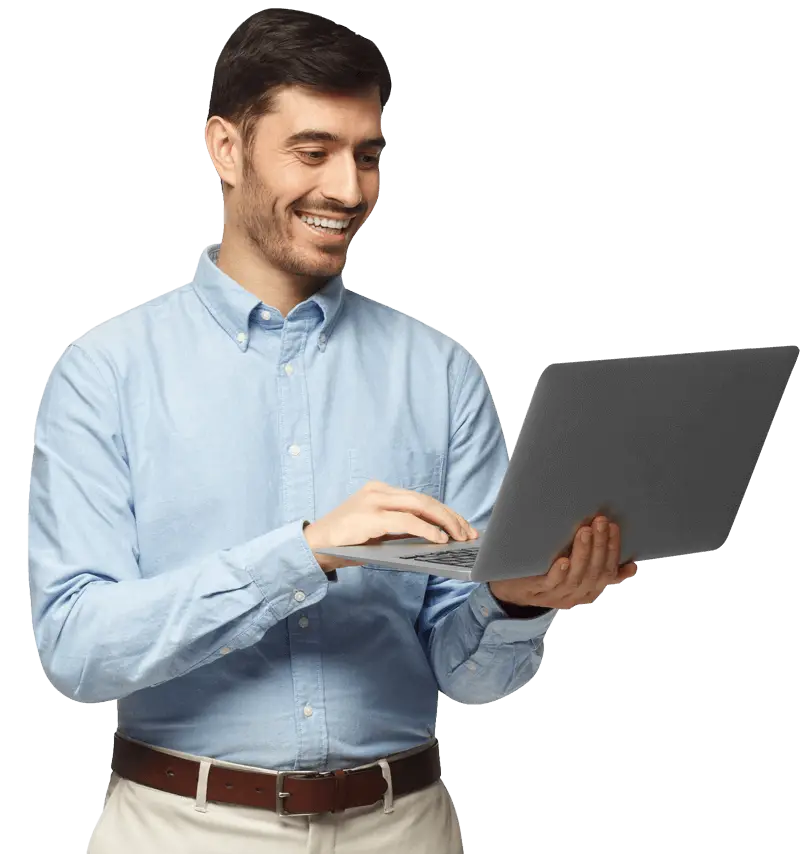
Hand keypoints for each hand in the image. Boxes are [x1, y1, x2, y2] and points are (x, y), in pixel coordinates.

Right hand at [304, 480, 478, 571]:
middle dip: (450, 516)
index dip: (445, 512)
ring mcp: (374, 501)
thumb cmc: (346, 542)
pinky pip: (406, 520)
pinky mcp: (370, 516)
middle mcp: (379, 491)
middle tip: (468, 532)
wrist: (314, 546)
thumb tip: (433, 536)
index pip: (420, 498)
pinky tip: (439, 538)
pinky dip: (426, 529)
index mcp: (380, 491)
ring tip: (459, 536)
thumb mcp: (376, 531)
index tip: (463, 526)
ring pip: (419, 505)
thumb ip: (399, 528)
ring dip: (444, 521)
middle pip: (424, 499)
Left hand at [489, 515, 637, 609]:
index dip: (613, 549)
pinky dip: (559, 573)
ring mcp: (556, 595)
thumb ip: (599, 568)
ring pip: (575, 578)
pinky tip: (563, 560)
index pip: (608, 571)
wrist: (512, 590)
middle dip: (600, 546)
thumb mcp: (576, 573)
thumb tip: (631, 566)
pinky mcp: (536, 592)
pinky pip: (551, 584)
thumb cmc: (548, 575)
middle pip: (594, 573)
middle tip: (600, 522)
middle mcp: (576, 595)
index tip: (614, 527)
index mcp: (589, 590)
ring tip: (585, 532)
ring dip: (583, 554)